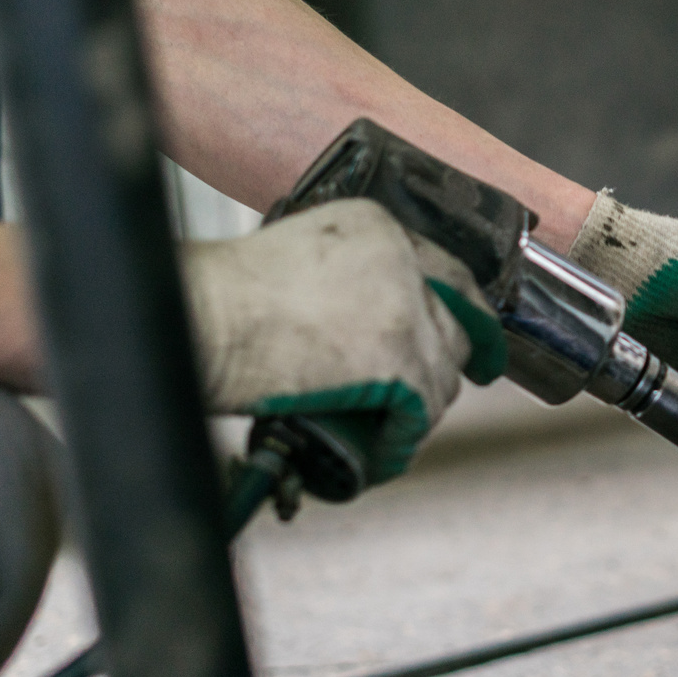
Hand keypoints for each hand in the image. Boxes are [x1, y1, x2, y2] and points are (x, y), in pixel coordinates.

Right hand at [183, 198, 505, 483]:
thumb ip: (346, 277)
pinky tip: (381, 448)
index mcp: (377, 227)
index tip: (474, 337)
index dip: (461, 311)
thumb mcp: (296, 256)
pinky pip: (423, 409)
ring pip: (442, 373)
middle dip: (440, 364)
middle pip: (452, 324)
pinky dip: (402, 437)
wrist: (203, 318)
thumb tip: (365, 322)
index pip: (445, 272)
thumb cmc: (220, 298)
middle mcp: (403, 261)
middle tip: (422, 395)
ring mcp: (406, 311)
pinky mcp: (400, 361)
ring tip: (382, 429)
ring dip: (416, 408)